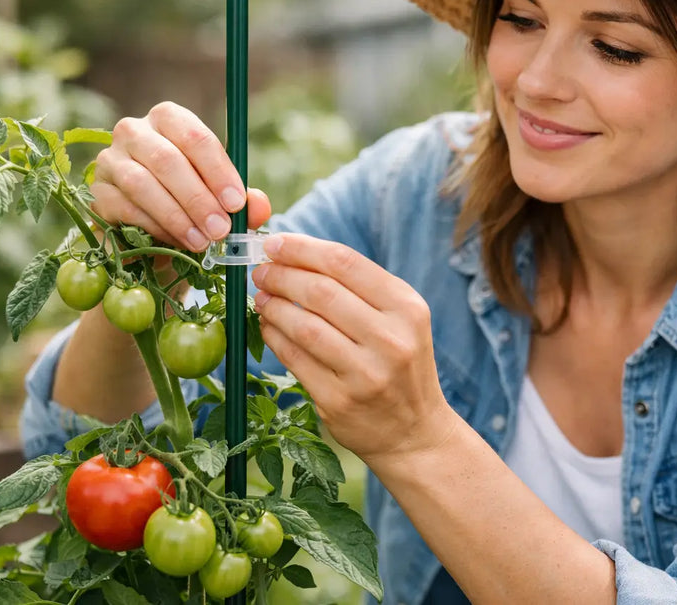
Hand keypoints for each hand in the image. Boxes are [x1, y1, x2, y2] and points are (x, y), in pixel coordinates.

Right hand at [91, 102, 271, 250]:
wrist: (151, 229)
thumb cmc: (191, 200)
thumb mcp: (219, 196)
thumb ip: (242, 200)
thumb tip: (259, 206)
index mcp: (169, 119)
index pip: (195, 136)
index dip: (218, 171)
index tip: (237, 204)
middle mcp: (134, 131)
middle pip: (167, 160)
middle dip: (198, 198)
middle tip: (221, 229)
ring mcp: (110, 159)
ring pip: (142, 183)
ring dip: (176, 216)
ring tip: (202, 241)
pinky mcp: (97, 191)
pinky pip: (124, 208)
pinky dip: (154, 227)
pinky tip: (176, 242)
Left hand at [251, 234, 456, 463]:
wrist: (415, 433)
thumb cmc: (400, 363)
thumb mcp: (400, 319)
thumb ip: (359, 287)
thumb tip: (296, 254)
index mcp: (407, 308)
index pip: (345, 262)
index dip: (301, 248)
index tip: (274, 243)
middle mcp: (390, 339)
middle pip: (320, 291)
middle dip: (280, 275)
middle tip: (260, 271)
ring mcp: (365, 374)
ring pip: (303, 326)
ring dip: (273, 306)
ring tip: (261, 297)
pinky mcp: (339, 402)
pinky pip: (295, 359)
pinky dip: (274, 337)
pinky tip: (268, 326)